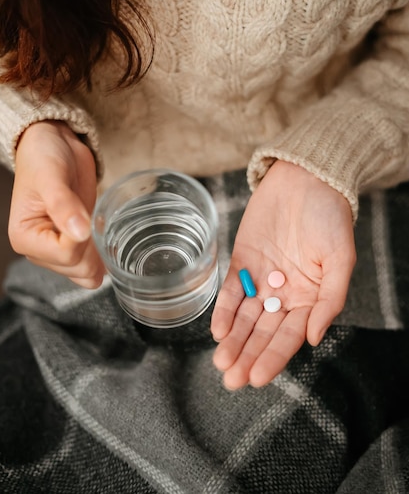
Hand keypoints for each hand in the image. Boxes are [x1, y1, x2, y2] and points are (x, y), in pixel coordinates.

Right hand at [9, 120, 104, 287]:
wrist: (55, 146)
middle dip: (94, 248)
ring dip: (101, 255)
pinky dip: (104, 257)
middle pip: (78, 269)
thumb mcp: (51, 176)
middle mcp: (39, 250)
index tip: (86, 214)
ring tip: (102, 225)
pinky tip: (108, 238)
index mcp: (25, 238)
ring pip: (87, 273)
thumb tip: (80, 232)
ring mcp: (58, 250)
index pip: (64, 255)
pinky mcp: (76, 245)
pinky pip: (93, 266)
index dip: (83, 239)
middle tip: (96, 218)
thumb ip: (64, 204)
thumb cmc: (43, 157)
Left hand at [210, 160, 355, 388]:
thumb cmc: (330, 217)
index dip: (274, 357)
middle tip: (231, 380)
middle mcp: (283, 293)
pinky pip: (230, 290)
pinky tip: (217, 330)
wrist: (305, 179)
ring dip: (233, 339)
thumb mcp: (340, 258)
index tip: (258, 378)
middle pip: (263, 332)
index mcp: (309, 298)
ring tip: (221, 362)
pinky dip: (224, 309)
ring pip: (244, 316)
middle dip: (247, 356)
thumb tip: (314, 337)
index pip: (289, 335)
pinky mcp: (241, 261)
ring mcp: (260, 278)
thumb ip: (330, 299)